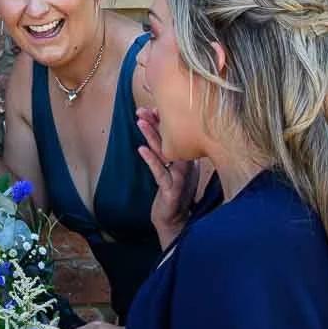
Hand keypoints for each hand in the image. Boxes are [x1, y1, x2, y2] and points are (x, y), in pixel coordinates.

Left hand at [136, 107, 197, 246]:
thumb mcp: (173, 170)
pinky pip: (160, 172)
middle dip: (156, 123)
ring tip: (140, 121)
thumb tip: (160, 134)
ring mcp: (180, 177)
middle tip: (142, 109)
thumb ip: (168, 153)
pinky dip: (151, 160)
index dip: (164, 121)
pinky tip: (141, 149)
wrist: (175, 221)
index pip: (176, 136)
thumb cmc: (173, 193)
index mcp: (187, 159)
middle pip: (171, 140)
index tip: (152, 107)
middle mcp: (186, 165)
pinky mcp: (171, 189)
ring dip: (152, 136)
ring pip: (165, 152)